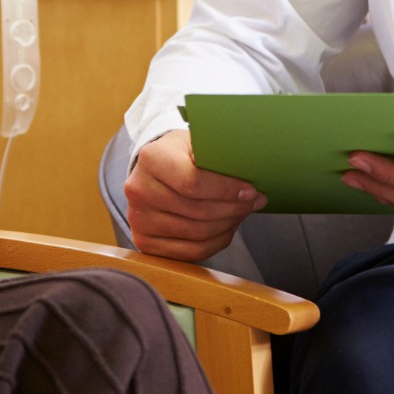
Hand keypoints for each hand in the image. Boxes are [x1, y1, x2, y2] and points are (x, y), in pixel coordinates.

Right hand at [123, 129, 263, 260]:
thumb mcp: (196, 141)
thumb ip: (217, 155)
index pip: (192, 182)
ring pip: (197, 234)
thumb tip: (252, 171)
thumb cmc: (181, 153)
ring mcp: (138, 219)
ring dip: (228, 225)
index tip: (251, 191)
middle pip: (197, 211)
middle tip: (255, 203)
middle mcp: (139, 190)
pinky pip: (191, 252)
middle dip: (233, 209)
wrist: (152, 169)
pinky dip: (216, 242)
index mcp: (151, 158)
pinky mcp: (144, 242)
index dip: (226, 190)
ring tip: (242, 213)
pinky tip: (227, 228)